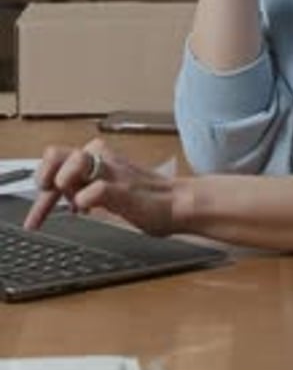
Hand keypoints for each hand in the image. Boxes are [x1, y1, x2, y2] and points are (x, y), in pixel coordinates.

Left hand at [23, 138, 176, 236]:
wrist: (179, 203)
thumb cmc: (148, 198)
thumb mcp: (109, 188)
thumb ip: (87, 186)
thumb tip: (64, 196)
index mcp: (99, 158)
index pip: (58, 161)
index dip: (41, 186)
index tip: (36, 217)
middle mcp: (103, 160)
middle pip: (57, 153)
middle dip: (44, 176)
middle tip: (47, 196)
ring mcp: (114, 173)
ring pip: (75, 161)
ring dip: (64, 182)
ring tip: (71, 202)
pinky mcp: (125, 190)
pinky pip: (96, 189)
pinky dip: (85, 198)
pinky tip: (86, 210)